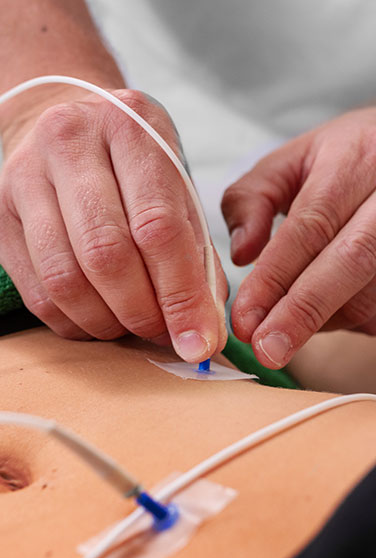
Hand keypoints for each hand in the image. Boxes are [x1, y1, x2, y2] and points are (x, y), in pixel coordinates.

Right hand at [0, 88, 227, 361]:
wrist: (59, 118)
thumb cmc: (127, 161)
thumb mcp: (173, 184)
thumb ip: (194, 251)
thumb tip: (203, 330)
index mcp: (128, 126)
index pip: (158, 225)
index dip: (181, 294)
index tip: (200, 342)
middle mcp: (67, 143)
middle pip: (105, 254)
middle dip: (140, 313)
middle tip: (161, 334)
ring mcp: (23, 179)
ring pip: (64, 280)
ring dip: (104, 323)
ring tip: (127, 326)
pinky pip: (34, 293)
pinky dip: (71, 323)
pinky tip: (93, 319)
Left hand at [222, 108, 375, 367]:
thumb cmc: (339, 163)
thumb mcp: (288, 163)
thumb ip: (250, 200)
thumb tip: (240, 255)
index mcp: (355, 159)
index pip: (310, 226)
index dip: (275, 278)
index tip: (244, 320)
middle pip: (351, 259)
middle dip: (303, 311)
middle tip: (266, 350)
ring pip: (368, 290)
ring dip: (322, 319)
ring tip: (285, 326)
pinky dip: (349, 317)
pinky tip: (327, 313)